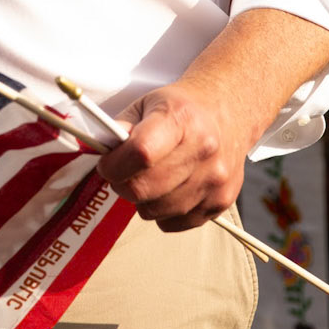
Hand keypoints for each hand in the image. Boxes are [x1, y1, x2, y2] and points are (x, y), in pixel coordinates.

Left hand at [95, 76, 248, 232]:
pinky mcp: (221, 202)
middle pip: (144, 189)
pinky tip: (169, 190)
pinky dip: (162, 212)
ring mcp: (215, 181)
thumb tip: (100, 151)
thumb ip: (120, 128)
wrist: (228, 112)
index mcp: (181, 120)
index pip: (140, 154)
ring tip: (150, 178)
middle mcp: (203, 152)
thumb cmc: (182, 109)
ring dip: (143, 200)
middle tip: (124, 172)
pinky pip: (173, 224)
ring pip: (155, 211)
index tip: (107, 163)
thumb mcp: (147, 104)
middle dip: (122, 184)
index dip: (114, 164)